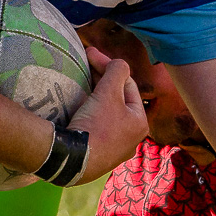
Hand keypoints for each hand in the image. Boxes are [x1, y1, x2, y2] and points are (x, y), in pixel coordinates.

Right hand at [66, 47, 148, 182]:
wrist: (75, 160)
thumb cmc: (97, 124)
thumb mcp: (109, 91)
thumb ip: (116, 71)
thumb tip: (118, 63)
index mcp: (140, 123)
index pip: (128, 85)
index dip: (110, 66)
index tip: (91, 55)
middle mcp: (131, 139)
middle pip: (117, 101)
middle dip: (102, 83)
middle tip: (85, 67)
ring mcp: (114, 151)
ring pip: (106, 116)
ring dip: (95, 99)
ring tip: (80, 87)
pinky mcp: (97, 158)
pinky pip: (95, 130)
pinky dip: (88, 116)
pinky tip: (78, 110)